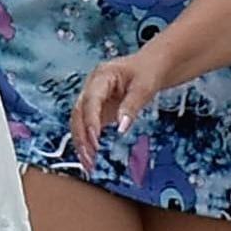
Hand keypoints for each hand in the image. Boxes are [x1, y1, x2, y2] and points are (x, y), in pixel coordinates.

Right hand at [70, 48, 173, 168]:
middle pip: (78, 113)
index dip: (90, 121)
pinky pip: (88, 128)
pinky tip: (90, 158)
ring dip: (81, 143)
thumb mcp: (145, 86)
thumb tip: (121, 128)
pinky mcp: (98, 110)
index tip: (94, 140)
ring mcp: (93, 99)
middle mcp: (92, 88)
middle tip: (89, 158)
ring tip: (88, 163)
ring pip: (79, 123)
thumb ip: (132, 106)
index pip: (90, 100)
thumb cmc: (148, 71)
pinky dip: (88, 143)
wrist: (151, 66)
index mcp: (101, 76)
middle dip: (81, 137)